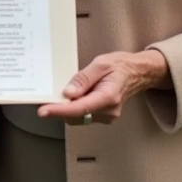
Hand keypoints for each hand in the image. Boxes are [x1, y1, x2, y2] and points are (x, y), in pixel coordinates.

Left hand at [36, 50, 169, 124]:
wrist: (137, 73)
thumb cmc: (121, 66)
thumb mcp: (100, 64)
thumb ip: (83, 79)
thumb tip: (68, 93)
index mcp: (108, 97)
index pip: (79, 108)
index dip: (59, 110)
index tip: (44, 110)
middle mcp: (108, 111)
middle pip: (76, 115)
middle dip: (60, 108)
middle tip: (49, 96)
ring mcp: (107, 116)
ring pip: (79, 117)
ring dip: (68, 107)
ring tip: (69, 91)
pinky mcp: (104, 116)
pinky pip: (84, 115)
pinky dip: (75, 107)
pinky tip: (76, 96)